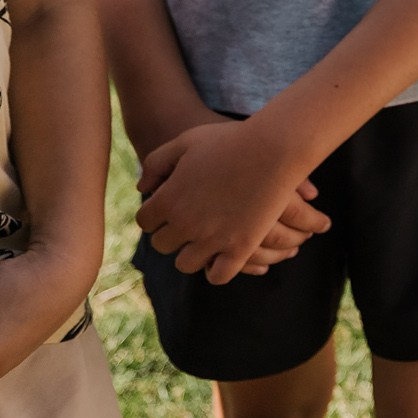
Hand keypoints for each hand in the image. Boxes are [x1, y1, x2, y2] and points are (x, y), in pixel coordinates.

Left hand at [136, 119, 326, 285]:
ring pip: (186, 264)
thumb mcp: (187, 141)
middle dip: (172, 234)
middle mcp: (185, 223)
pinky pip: (218, 276)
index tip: (170, 209)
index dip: (156, 215)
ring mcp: (212, 239)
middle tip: (189, 223)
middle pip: (162, 245)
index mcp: (168, 199)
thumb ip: (156, 162)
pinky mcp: (240, 249)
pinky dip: (217, 270)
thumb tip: (142, 188)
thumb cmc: (231, 140)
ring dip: (192, 254)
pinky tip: (224, 255)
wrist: (274, 148)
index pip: (145, 221)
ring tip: (206, 240)